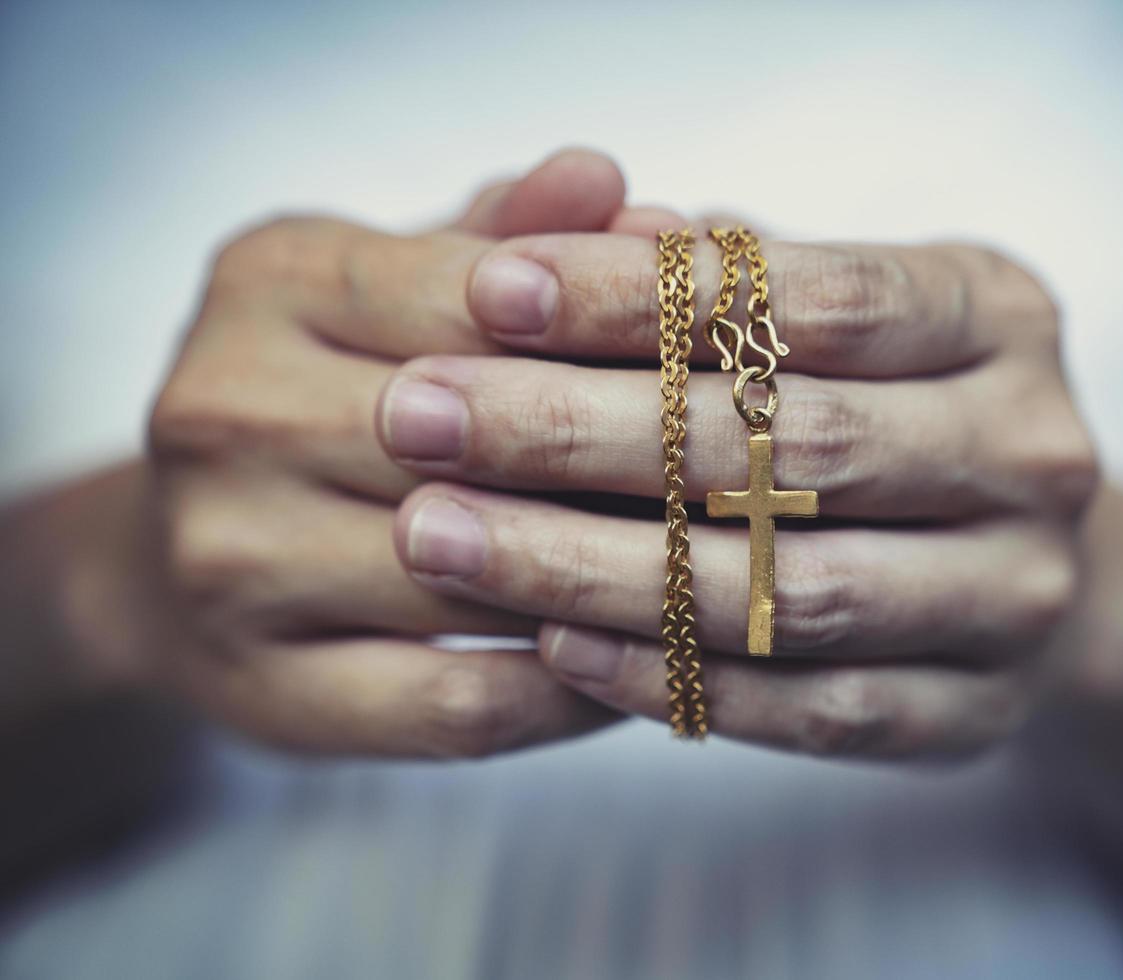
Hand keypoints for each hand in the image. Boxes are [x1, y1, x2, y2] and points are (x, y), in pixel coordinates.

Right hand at [146, 150, 683, 756]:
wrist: (176, 561)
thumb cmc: (334, 399)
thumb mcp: (403, 288)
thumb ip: (509, 240)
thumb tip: (614, 185)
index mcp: (272, 281)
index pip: (485, 299)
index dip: (627, 339)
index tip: (741, 368)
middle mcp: (225, 412)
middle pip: (483, 441)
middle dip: (637, 465)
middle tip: (764, 482)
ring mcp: (229, 562)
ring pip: (485, 578)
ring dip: (621, 583)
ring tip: (730, 572)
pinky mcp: (266, 691)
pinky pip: (464, 705)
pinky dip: (575, 690)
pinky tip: (647, 660)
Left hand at [378, 234, 1098, 760]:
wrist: (1016, 558)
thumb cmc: (881, 399)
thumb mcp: (820, 308)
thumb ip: (712, 271)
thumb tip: (568, 223)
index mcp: (1000, 316)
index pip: (820, 299)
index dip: (648, 294)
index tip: (489, 290)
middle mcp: (1033, 453)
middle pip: (794, 446)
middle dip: (582, 429)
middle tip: (416, 418)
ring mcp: (1018, 596)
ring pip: (789, 594)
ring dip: (596, 567)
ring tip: (442, 537)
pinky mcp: (975, 713)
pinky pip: (808, 710)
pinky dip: (674, 681)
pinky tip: (550, 645)